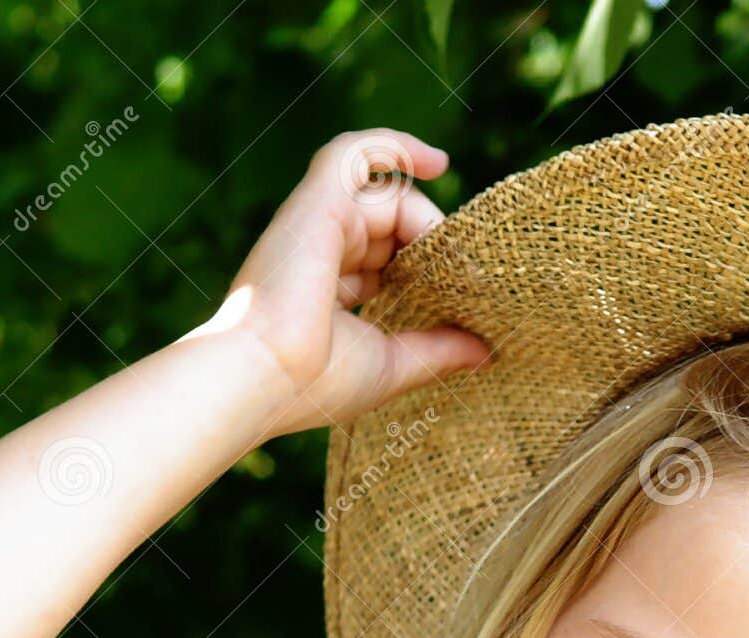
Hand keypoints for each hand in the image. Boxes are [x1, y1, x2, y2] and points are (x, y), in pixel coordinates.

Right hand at [199, 128, 493, 439]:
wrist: (263, 377)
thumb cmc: (316, 382)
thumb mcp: (393, 364)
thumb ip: (437, 350)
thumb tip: (485, 353)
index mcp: (330, 291)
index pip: (387, 259)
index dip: (426, 266)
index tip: (465, 289)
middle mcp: (320, 251)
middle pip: (392, 223)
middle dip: (433, 243)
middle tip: (467, 276)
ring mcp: (317, 222)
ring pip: (384, 193)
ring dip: (424, 218)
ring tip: (450, 249)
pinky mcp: (318, 201)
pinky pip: (356, 152)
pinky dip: (394, 145)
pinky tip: (437, 163)